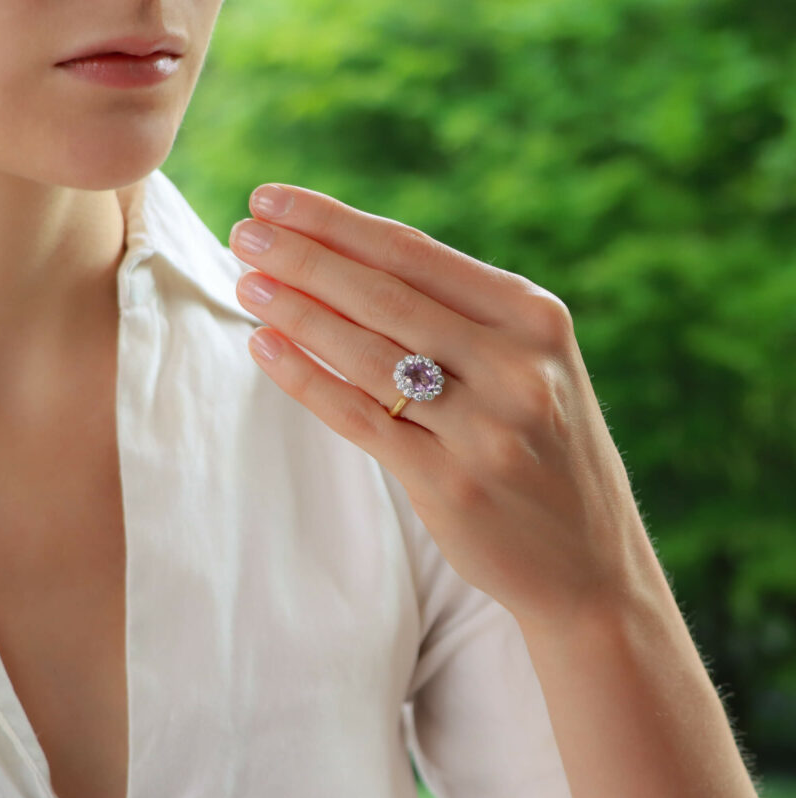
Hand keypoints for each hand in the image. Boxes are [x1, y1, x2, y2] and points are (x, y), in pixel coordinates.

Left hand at [229, 183, 647, 628]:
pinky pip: (361, 419)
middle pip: (384, 295)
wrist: (591, 561)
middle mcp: (515, 365)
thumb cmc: (546, 448)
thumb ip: (462, 319)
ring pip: (366, 354)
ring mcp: (485, 428)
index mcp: (535, 319)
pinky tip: (265, 348)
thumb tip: (350, 266)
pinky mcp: (452, 484)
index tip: (274, 199)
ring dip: (295, 312)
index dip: (335, 223)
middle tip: (244, 231)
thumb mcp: (530, 366)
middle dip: (302, 257)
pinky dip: (306, 380)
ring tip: (246, 283)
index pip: (415, 253)